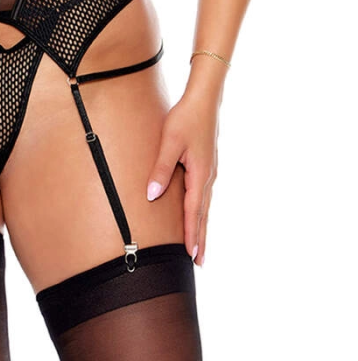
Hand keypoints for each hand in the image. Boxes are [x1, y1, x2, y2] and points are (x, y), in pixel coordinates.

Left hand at [146, 91, 218, 266]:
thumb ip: (162, 169)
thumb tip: (152, 195)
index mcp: (200, 175)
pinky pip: (204, 194)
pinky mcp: (207, 164)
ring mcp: (210, 171)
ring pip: (205, 205)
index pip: (194, 212)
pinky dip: (202, 210)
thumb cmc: (186, 119)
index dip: (191, 234)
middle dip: (201, 237)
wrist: (204, 100)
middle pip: (204, 214)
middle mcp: (208, 177)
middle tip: (200, 262)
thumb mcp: (170, 143)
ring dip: (202, 225)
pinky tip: (199, 212)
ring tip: (199, 244)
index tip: (191, 256)